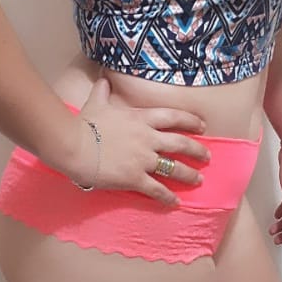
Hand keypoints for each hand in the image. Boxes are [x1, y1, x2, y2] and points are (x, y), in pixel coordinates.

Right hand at [64, 76, 211, 204]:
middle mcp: (148, 138)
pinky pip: (157, 189)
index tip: (202, 126)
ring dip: (189, 174)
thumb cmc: (84, 124)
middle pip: (180, 143)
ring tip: (199, 180)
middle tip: (207, 157)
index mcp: (141, 119)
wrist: (74, 145)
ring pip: (174, 168)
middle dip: (197, 150)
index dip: (190, 121)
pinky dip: (168, 196)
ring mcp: (143, 159)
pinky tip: (176, 202)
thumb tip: (103, 79)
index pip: (173, 117)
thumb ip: (103, 91)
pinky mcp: (135, 178)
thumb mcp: (96, 102)